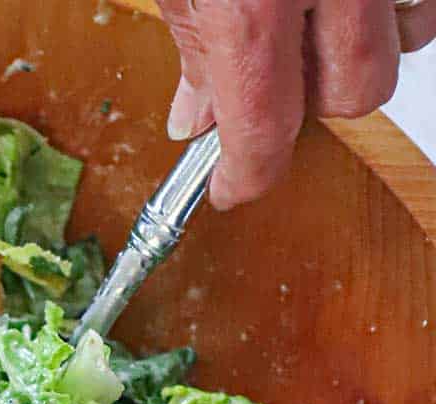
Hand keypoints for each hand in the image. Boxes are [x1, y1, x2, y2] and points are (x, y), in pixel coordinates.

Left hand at [158, 0, 435, 208]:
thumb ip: (195, 46)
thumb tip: (194, 119)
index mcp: (255, 2)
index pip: (263, 130)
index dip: (244, 175)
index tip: (227, 188)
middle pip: (355, 92)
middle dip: (315, 103)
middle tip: (273, 82)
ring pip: (405, 40)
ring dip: (362, 49)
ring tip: (316, 24)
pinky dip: (397, 7)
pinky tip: (354, 0)